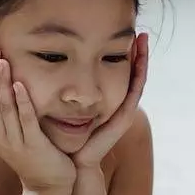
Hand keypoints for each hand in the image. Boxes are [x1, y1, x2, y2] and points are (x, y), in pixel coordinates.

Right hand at [0, 49, 76, 192]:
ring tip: (2, 61)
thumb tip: (4, 90)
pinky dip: (22, 101)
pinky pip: (25, 119)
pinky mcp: (32, 145)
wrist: (48, 187)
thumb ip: (7, 117)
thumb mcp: (14, 136)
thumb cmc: (34, 157)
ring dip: (2, 82)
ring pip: (4, 107)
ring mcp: (14, 142)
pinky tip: (20, 84)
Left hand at [71, 33, 148, 169]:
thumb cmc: (66, 137)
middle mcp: (118, 104)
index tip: (125, 34)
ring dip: (142, 59)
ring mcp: (123, 110)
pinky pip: (135, 90)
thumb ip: (64, 93)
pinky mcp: (123, 117)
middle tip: (141, 32)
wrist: (74, 162)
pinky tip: (140, 59)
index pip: (120, 73)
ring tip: (143, 39)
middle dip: (137, 53)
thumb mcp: (66, 108)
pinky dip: (139, 74)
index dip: (124, 54)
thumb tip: (51, 71)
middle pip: (133, 73)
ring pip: (137, 79)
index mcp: (107, 100)